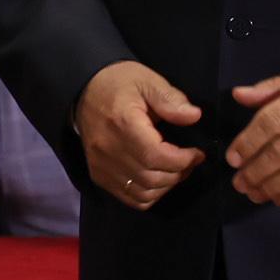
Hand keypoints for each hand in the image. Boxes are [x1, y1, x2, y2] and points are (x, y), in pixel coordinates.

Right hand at [77, 59, 205, 210]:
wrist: (83, 91)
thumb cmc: (119, 84)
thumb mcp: (147, 81)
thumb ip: (170, 99)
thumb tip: (194, 116)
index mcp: (123, 124)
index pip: (155, 156)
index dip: (182, 160)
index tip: (196, 153)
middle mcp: (109, 149)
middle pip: (151, 178)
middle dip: (178, 174)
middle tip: (189, 161)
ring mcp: (101, 165)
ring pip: (142, 193)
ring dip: (166, 186)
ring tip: (175, 170)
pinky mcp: (98, 175)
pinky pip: (129, 198)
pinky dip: (149, 194)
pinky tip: (157, 179)